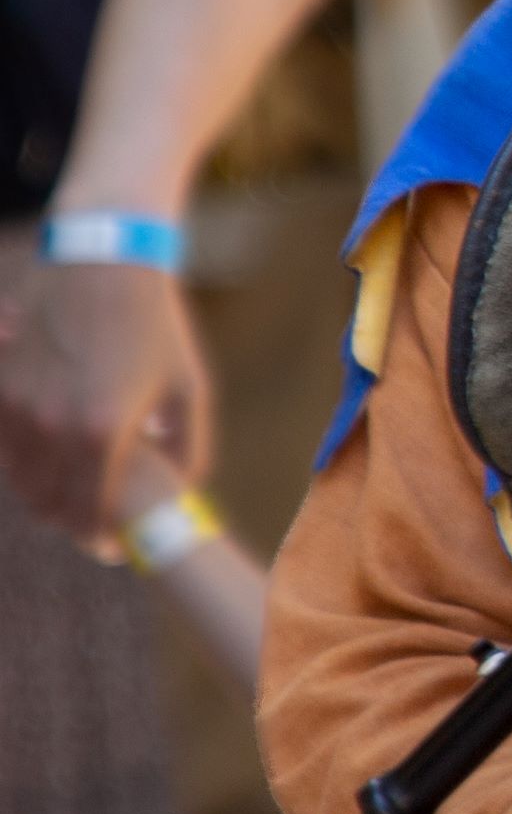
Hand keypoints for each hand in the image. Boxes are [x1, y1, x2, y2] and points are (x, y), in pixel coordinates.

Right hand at [0, 254, 211, 541]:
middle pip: (49, 505)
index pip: (91, 513)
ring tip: (75, 497)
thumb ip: (189, 448)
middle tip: (93, 527)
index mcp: (103, 433)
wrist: (103, 265)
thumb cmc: (156, 326)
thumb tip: (183, 491)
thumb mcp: (189, 387)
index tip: (115, 549)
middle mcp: (52, 427)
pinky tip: (53, 459)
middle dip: (71, 523)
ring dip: (45, 497)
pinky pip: (5, 447)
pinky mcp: (0, 388)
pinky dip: (24, 464)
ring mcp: (18, 408)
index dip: (101, 539)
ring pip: (21, 480)